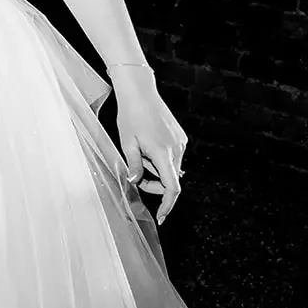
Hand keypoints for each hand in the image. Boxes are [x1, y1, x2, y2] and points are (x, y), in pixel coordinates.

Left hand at [112, 70, 187, 224]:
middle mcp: (176, 149)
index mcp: (163, 153)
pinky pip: (172, 156)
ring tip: (139, 151)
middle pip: (169, 179)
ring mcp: (180, 142)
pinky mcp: (180, 137)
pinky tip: (147, 145)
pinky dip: (160, 159)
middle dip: (154, 183)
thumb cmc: (131, 115)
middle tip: (136, 175)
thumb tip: (136, 182)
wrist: (140, 91)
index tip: (161, 216)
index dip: (167, 205)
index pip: (172, 188)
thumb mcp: (127, 143)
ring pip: (170, 168)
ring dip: (155, 169)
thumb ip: (134, 166)